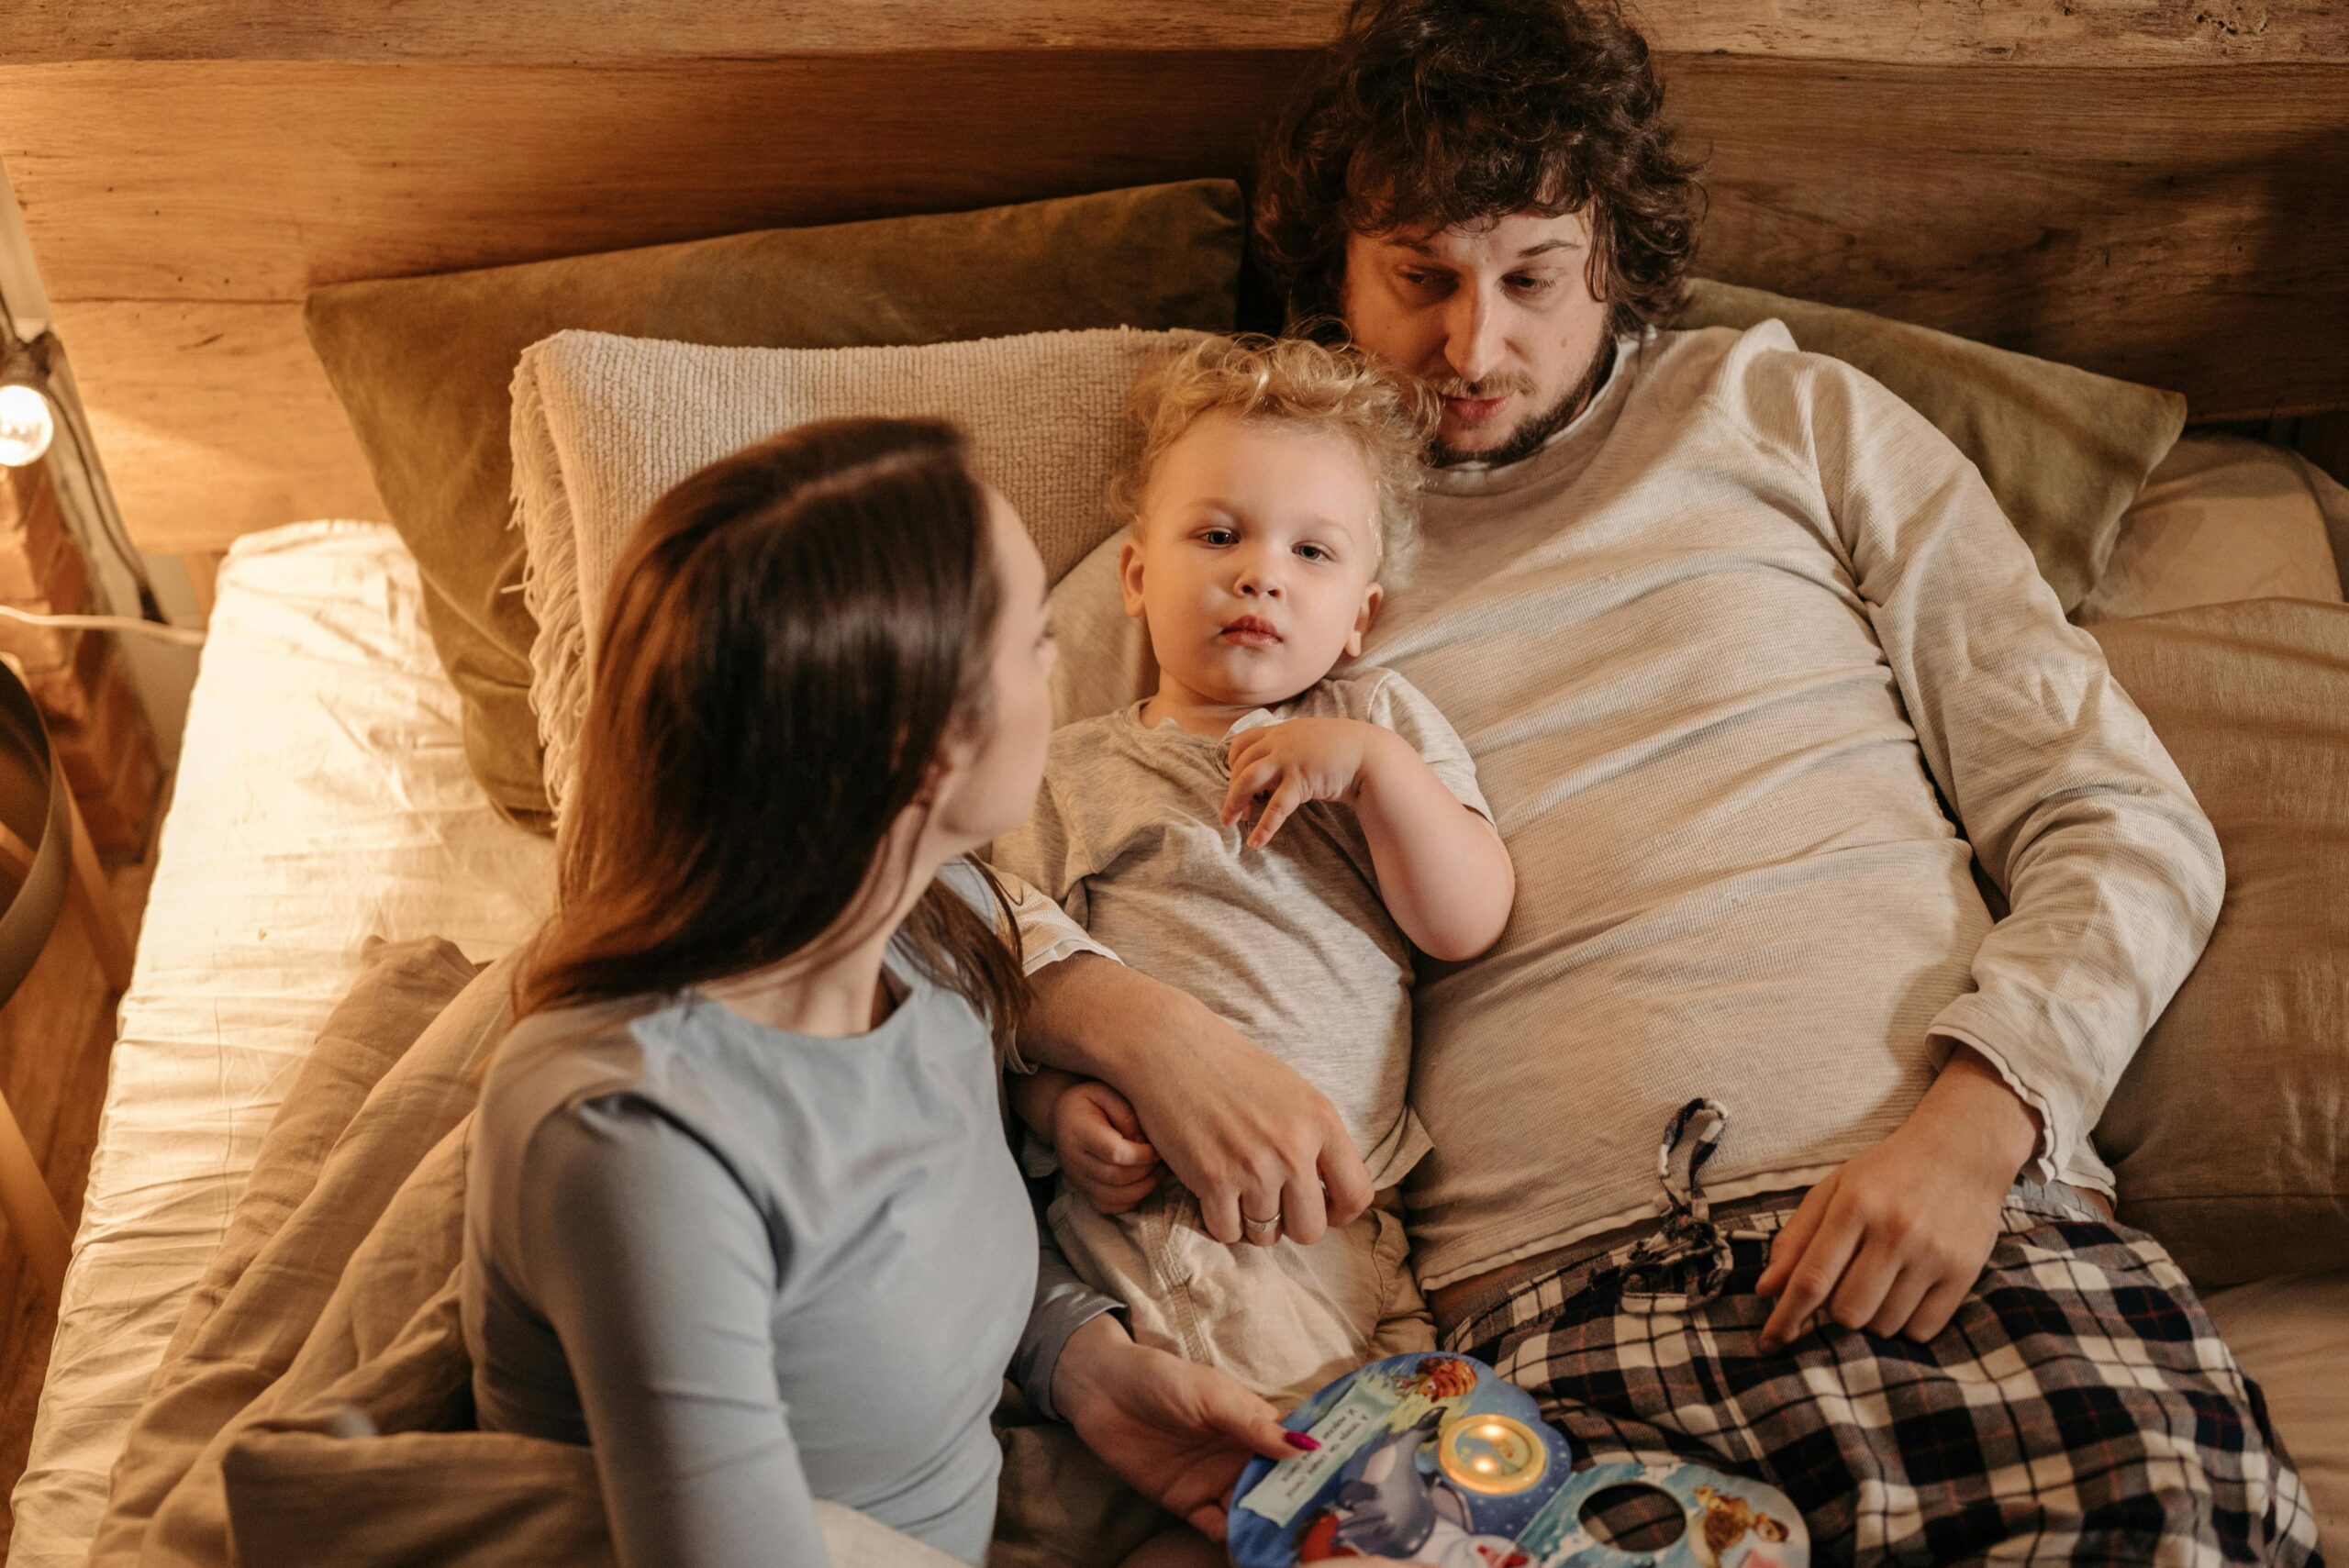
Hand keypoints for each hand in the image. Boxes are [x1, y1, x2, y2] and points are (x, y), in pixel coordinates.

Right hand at [1021, 955, 1373, 1247]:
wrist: (1170, 1047)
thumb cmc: (1232, 1068)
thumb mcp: (1294, 1093)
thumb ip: (1317, 1139)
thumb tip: (1331, 1191)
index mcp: (1322, 1122)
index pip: (1356, 1196)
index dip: (1339, 1213)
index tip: (1320, 1208)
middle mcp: (1294, 1148)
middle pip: (1310, 1230)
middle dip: (1290, 1224)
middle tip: (1271, 1202)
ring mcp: (1254, 1167)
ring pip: (1266, 1235)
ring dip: (1250, 1221)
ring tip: (1237, 1190)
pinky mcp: (1213, 1180)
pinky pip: (1227, 1232)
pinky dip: (1219, 1220)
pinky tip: (1213, 1191)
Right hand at [1052, 1078, 1163, 1213]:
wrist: (1061, 1116)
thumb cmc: (1089, 1101)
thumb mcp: (1106, 1093)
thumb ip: (1127, 1114)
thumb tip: (1144, 1144)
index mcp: (1079, 1131)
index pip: (1114, 1153)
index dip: (1142, 1155)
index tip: (1157, 1147)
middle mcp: (1074, 1159)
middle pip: (1116, 1178)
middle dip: (1146, 1171)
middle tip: (1162, 1158)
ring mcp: (1077, 1178)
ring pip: (1113, 1198)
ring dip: (1143, 1188)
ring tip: (1157, 1171)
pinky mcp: (1082, 1190)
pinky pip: (1107, 1207)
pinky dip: (1129, 1201)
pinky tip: (1142, 1183)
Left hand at [1053, 1315, 1305, 1541]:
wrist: (1101, 1392)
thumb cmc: (1162, 1380)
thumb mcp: (1211, 1395)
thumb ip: (1252, 1424)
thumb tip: (1306, 1448)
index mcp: (1254, 1425)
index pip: (1295, 1450)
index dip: (1320, 1468)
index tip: (1350, 1489)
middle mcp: (1242, 1457)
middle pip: (1279, 1488)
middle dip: (1299, 1506)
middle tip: (1325, 1529)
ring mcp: (1216, 1482)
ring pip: (1252, 1511)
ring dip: (1268, 1527)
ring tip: (1291, 1545)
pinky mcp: (1188, 1504)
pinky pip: (1216, 1527)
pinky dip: (1232, 1538)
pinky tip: (1245, 1548)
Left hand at [1222, 719, 1392, 848]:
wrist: (1371, 754)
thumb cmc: (1344, 749)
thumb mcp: (1310, 739)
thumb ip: (1290, 748)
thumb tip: (1272, 770)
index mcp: (1281, 731)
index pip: (1241, 742)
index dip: (1232, 763)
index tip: (1235, 780)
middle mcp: (1280, 742)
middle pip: (1240, 764)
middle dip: (1231, 789)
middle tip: (1232, 812)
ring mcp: (1289, 759)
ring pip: (1247, 780)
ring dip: (1235, 803)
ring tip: (1231, 823)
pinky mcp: (1301, 780)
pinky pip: (1276, 806)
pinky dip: (1264, 826)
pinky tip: (1257, 842)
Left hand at [1755, 1045, 2039, 1349]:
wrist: (1963, 1149)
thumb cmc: (1888, 1171)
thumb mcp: (1834, 1189)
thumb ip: (1796, 1238)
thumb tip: (1766, 1290)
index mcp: (1853, 1206)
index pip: (1811, 1279)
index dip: (1786, 1318)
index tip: (1770, 1344)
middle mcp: (1894, 1231)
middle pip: (1848, 1312)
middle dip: (1836, 1313)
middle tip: (1845, 1289)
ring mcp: (1933, 1253)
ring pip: (1884, 1325)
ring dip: (1872, 1319)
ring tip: (1878, 1286)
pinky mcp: (1964, 1271)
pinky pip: (1923, 1330)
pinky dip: (1906, 1325)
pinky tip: (1905, 1296)